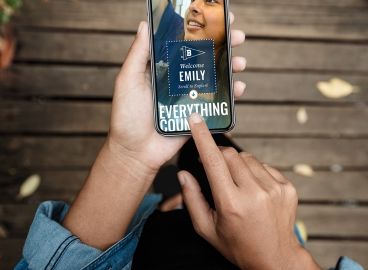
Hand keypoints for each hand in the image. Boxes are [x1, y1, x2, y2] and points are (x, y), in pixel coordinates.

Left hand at [63, 16, 246, 249]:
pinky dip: (233, 94)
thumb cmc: (127, 116)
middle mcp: (179, 78)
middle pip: (206, 56)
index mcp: (163, 67)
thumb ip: (139, 53)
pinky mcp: (199, 113)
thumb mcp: (128, 80)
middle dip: (225, 44)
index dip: (201, 29)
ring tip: (240, 63)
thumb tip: (144, 23)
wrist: (136, 152)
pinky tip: (239, 88)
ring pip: (217, 76)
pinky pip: (220, 101)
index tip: (217, 18)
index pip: (185, 42)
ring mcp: (191, 96)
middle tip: (237, 36)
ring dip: (232, 66)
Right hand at [178, 113, 320, 269]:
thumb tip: (184, 174)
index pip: (213, 160)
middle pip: (230, 155)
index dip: (202, 137)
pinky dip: (255, 172)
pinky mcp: (287, 187)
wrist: (275, 258)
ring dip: (237, 165)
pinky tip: (253, 190)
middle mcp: (254, 193)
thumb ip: (192, 198)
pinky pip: (264, 166)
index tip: (196, 120)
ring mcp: (274, 189)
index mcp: (231, 203)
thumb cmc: (238, 245)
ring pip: (248, 158)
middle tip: (214, 170)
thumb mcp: (206, 228)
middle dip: (218, 156)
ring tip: (237, 186)